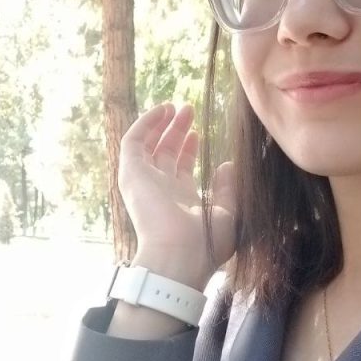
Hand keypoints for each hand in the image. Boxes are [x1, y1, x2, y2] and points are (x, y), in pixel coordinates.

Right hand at [118, 103, 235, 288]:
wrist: (180, 254)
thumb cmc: (206, 242)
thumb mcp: (228, 213)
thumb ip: (228, 188)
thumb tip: (227, 165)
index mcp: (181, 201)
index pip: (180, 169)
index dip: (189, 149)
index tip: (198, 132)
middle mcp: (160, 190)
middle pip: (164, 154)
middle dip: (176, 131)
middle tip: (189, 110)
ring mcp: (144, 182)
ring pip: (146, 146)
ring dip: (159, 124)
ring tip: (173, 105)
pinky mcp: (132, 174)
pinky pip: (133, 142)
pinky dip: (145, 124)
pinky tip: (162, 110)